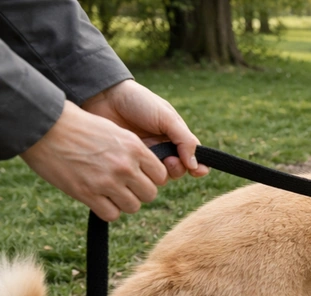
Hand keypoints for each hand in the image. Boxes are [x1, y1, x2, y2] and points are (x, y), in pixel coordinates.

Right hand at [20, 100, 168, 221]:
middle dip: (138, 192)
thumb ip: (132, 151)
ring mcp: (107, 181)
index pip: (161, 175)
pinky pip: (111, 214)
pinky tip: (96, 199)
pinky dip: (106, 210)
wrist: (43, 126)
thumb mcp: (113, 131)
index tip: (138, 176)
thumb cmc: (77, 126)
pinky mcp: (88, 193)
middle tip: (122, 186)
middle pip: (149, 194)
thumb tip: (146, 171)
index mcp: (134, 148)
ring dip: (122, 203)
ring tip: (108, 192)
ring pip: (133, 206)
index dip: (150, 178)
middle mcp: (125, 166)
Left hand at [83, 80, 208, 180]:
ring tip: (154, 160)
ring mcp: (146, 155)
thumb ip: (184, 140)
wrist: (104, 96)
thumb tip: (195, 164)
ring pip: (160, 175)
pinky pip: (142, 174)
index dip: (198, 166)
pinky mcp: (130, 161)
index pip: (193, 157)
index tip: (197, 171)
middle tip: (170, 161)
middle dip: (178, 168)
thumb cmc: (138, 102)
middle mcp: (163, 148)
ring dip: (161, 172)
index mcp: (175, 136)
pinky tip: (139, 163)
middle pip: (178, 170)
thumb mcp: (166, 117)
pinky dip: (144, 172)